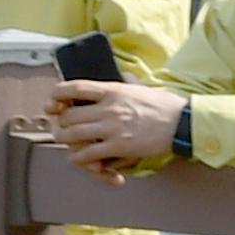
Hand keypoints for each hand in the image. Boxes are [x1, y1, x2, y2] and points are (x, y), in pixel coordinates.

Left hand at [48, 79, 184, 179]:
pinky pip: (88, 155)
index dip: (57, 94)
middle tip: (61, 127)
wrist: (182, 123)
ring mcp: (112, 128)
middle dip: (60, 123)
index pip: (75, 87)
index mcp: (112, 90)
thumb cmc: (165, 106)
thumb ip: (125, 81)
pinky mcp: (119, 147)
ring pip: (72, 135)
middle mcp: (109, 108)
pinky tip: (83, 158)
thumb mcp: (140, 87)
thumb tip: (119, 75)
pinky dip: (81, 159)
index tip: (53, 100)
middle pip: (68, 115)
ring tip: (67, 143)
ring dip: (65, 141)